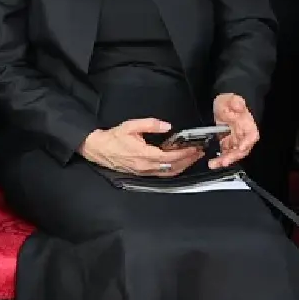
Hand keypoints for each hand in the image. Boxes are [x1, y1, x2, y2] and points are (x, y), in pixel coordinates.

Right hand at [79, 118, 203, 176]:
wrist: (98, 148)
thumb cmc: (113, 138)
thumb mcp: (130, 126)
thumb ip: (150, 124)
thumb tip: (167, 126)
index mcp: (144, 154)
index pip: (170, 156)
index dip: (184, 153)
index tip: (195, 148)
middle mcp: (146, 166)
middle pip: (173, 167)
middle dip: (188, 160)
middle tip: (199, 153)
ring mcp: (144, 171)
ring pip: (168, 173)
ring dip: (183, 167)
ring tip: (192, 159)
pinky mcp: (141, 173)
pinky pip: (162, 174)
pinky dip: (173, 171)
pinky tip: (178, 165)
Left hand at [211, 93, 259, 169]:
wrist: (221, 103)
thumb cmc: (228, 101)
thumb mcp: (230, 99)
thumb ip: (235, 102)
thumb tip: (239, 105)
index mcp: (247, 125)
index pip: (251, 136)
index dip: (247, 143)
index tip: (240, 148)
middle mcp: (242, 135)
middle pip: (241, 149)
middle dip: (233, 157)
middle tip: (223, 162)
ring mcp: (234, 139)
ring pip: (232, 153)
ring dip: (224, 160)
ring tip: (214, 165)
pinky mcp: (226, 142)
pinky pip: (225, 152)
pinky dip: (219, 158)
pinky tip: (213, 162)